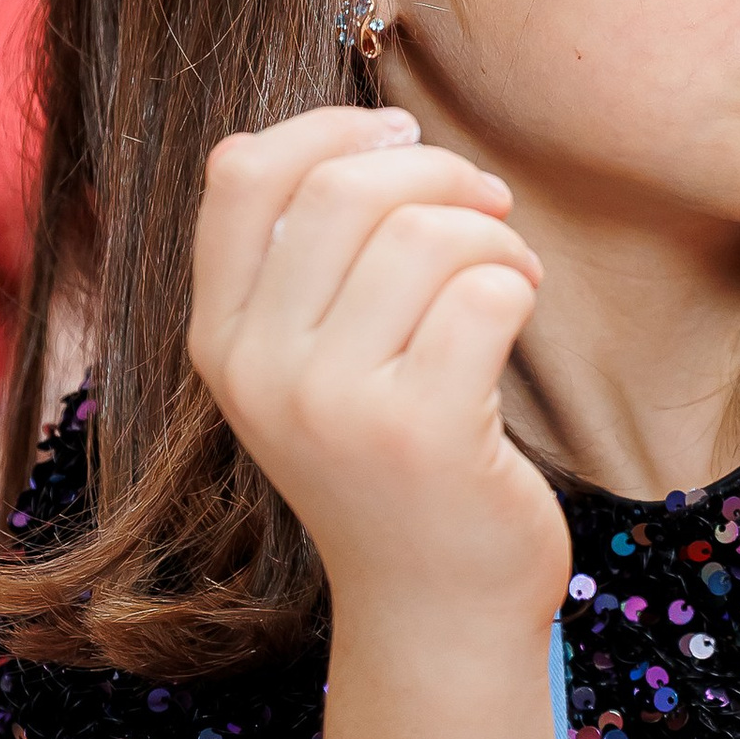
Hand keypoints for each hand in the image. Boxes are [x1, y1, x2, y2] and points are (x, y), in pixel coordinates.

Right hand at [189, 107, 566, 635]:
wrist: (435, 609)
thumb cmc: (394, 469)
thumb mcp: (313, 370)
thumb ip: (309, 265)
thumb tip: (374, 129)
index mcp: (220, 341)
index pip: (241, 172)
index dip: (331, 128)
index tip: (400, 135)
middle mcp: (260, 371)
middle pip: (345, 188)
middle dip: (438, 172)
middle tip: (487, 206)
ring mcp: (334, 404)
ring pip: (424, 234)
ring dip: (492, 235)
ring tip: (509, 273)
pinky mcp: (421, 430)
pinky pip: (485, 290)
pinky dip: (519, 282)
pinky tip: (519, 313)